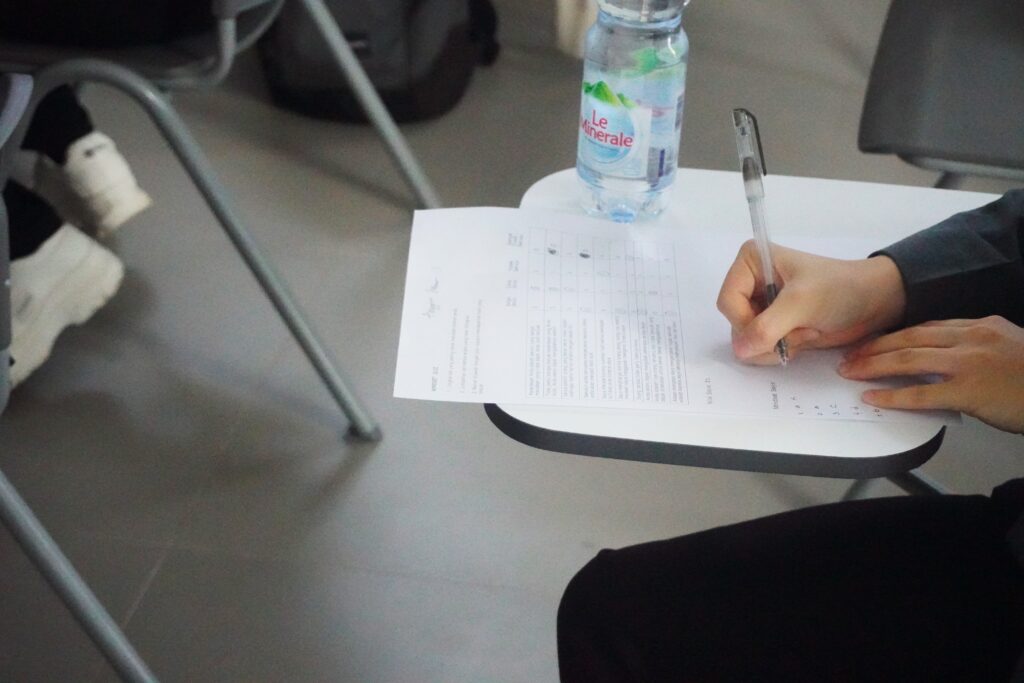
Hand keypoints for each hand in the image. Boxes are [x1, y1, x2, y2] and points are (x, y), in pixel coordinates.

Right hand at [717, 241, 906, 363]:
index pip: (727, 301)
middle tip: (800, 328)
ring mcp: (761, 305)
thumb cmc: (840, 290)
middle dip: (767, 334)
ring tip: (806, 332)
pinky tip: (804, 338)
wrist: (873, 303)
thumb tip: (740, 350)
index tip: (776, 328)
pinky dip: (781, 350)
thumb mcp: (801, 303)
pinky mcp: (772, 325)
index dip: (746, 321)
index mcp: (751, 261)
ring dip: (776, 344)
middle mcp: (751, 282)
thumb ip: (767, 327)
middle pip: (735, 323)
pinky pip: (759, 349)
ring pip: (746, 341)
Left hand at [838, 316, 1023, 433]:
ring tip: (850, 371)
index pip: (927, 327)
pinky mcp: (969, 391)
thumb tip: (949, 358)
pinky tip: (873, 397)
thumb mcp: (1010, 348)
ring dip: (874, 365)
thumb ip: (979, 347)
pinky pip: (921, 393)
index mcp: (981, 326)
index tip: (874, 341)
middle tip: (850, 354)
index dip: (896, 334)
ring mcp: (969, 363)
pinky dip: (893, 395)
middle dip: (876, 346)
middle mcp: (972, 338)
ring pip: (909, 359)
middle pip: (911, 338)